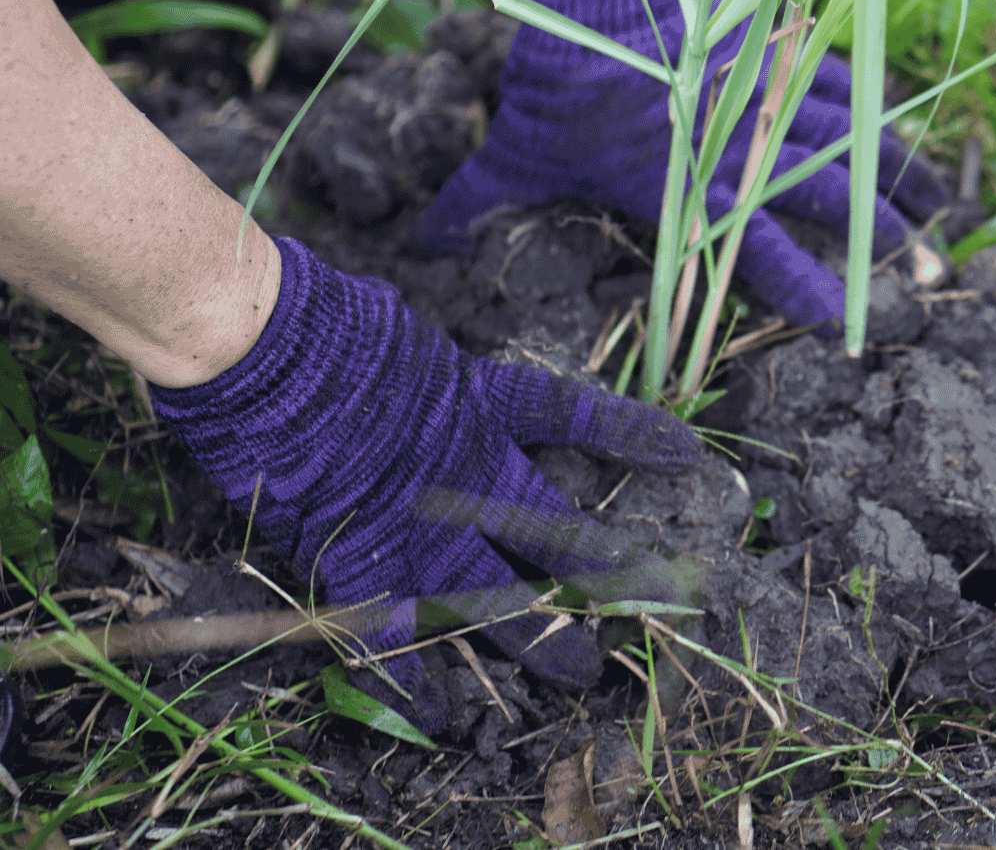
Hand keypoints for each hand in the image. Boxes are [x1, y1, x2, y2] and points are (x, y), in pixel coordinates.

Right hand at [150, 237, 700, 732]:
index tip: (683, 452)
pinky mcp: (359, 557)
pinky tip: (439, 716)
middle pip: (554, 527)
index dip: (629, 432)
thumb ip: (426, 371)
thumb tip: (425, 371)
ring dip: (540, 638)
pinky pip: (394, 631)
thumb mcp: (399, 335)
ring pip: (495, 594)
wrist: (267, 349)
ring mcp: (418, 520)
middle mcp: (466, 468)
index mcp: (479, 400)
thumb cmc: (322, 326)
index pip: (571, 415)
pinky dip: (411, 677)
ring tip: (583, 674)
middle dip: (604, 569)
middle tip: (655, 599)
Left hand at [412, 0, 950, 327]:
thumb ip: (476, 200)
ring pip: (845, 145)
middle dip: (879, 238)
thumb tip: (419, 245)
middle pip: (826, 201)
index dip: (802, 291)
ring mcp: (763, 99)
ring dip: (892, 176)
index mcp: (689, 189)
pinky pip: (833, 84)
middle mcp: (740, 151)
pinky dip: (867, 105)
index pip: (756, 254)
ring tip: (937, 213)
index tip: (842, 327)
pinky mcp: (772, 54)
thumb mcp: (514, 150)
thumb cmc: (559, 81)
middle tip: (925, 273)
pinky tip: (899, 124)